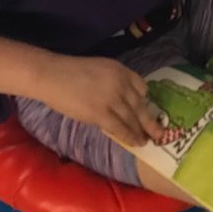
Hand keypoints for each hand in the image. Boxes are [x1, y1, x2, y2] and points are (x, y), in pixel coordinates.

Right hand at [36, 55, 163, 147]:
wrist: (52, 75)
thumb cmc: (71, 72)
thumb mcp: (100, 68)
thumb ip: (114, 81)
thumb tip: (122, 99)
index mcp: (121, 70)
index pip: (141, 86)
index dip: (145, 100)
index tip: (147, 110)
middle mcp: (121, 83)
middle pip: (140, 105)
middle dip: (151, 121)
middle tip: (161, 133)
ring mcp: (112, 98)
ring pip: (132, 119)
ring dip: (141, 132)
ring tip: (147, 141)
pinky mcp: (100, 113)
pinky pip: (119, 128)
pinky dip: (129, 137)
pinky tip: (135, 143)